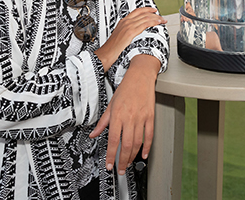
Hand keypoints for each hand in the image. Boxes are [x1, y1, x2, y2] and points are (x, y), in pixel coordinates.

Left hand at [90, 54, 160, 175]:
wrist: (140, 76)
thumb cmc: (126, 88)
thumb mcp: (110, 104)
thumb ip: (102, 122)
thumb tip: (93, 134)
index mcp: (117, 115)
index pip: (112, 140)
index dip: (110, 155)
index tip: (108, 165)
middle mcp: (129, 118)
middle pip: (126, 145)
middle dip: (122, 160)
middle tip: (120, 169)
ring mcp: (141, 118)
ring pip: (137, 142)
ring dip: (133, 156)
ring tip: (128, 164)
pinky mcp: (150, 116)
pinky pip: (149, 135)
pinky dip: (147, 147)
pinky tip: (144, 154)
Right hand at [95, 7, 166, 71]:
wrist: (105, 54)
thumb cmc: (112, 49)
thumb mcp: (120, 37)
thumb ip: (128, 33)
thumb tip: (135, 35)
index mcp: (123, 22)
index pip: (137, 11)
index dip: (146, 9)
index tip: (153, 10)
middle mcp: (126, 22)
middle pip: (143, 13)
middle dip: (154, 14)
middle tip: (161, 16)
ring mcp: (128, 26)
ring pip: (146, 17)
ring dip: (156, 18)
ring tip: (162, 20)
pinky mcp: (131, 32)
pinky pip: (145, 24)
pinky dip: (154, 22)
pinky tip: (158, 23)